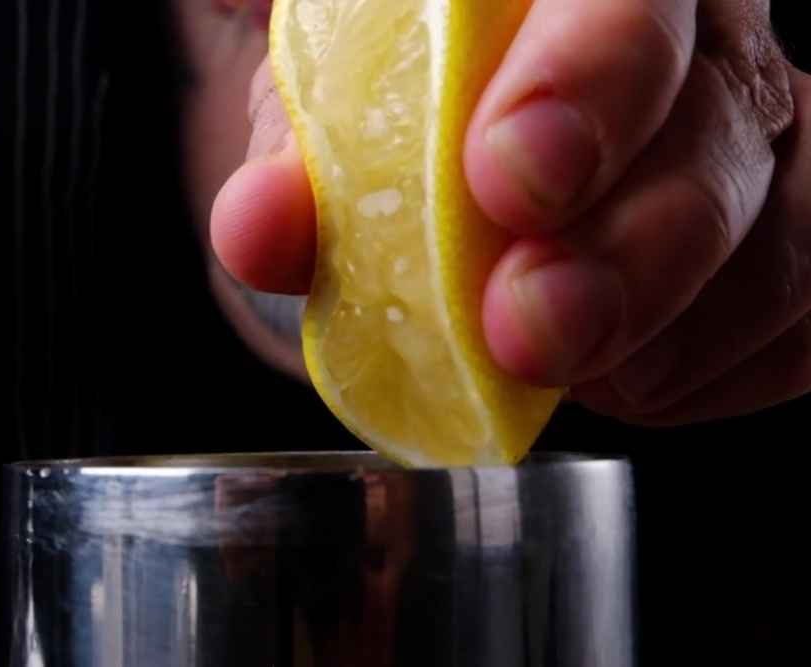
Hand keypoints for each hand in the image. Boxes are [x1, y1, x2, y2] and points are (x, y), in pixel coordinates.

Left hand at [211, 0, 810, 425]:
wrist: (464, 125)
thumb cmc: (405, 90)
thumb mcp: (340, 99)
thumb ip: (301, 145)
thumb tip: (258, 229)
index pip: (623, 0)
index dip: (583, 82)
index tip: (506, 180)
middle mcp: (709, 47)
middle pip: (721, 130)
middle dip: (631, 250)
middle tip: (533, 327)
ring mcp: (769, 145)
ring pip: (779, 244)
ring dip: (663, 336)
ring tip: (551, 368)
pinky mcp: (789, 241)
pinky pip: (793, 326)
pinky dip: (701, 370)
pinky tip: (623, 376)